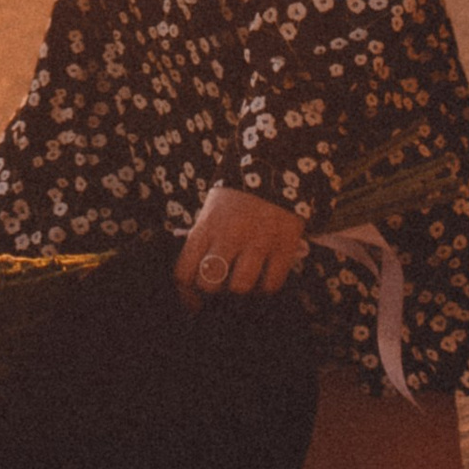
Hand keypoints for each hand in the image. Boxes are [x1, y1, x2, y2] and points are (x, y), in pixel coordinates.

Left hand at [176, 184, 306, 301]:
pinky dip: (266, 287)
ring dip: (240, 291)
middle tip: (221, 288)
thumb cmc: (236, 197)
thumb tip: (200, 280)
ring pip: (240, 287)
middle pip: (209, 284)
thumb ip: (204, 242)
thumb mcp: (211, 213)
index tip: (194, 301)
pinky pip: (272, 283)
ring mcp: (258, 241)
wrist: (273, 168)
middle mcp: (229, 235)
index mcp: (205, 226)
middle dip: (213, 291)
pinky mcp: (284, 246)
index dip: (186, 293)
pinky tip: (264, 278)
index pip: (184, 271)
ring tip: (244, 283)